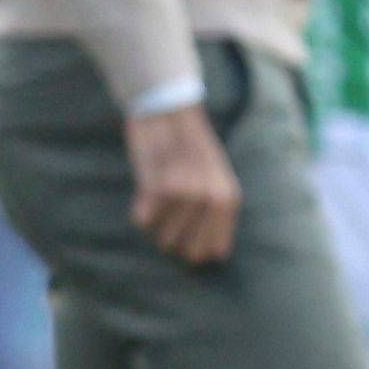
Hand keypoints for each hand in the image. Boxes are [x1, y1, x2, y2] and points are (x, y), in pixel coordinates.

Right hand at [126, 103, 240, 265]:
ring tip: (158, 204)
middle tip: (167, 222)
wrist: (169, 111)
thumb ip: (214, 214)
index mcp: (228, 198)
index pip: (215, 251)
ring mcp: (186, 194)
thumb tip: (208, 257)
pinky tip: (145, 197)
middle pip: (186, 251)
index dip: (197, 252)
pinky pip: (143, 221)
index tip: (186, 244)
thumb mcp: (215, 179)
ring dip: (156, 228)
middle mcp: (210, 198)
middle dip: (173, 243)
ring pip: (163, 238)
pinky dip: (141, 214)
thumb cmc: (190, 149)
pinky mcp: (158, 186)